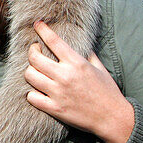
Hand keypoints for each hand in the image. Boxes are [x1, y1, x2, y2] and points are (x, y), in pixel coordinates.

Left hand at [24, 21, 134, 142]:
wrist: (113, 118)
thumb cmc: (108, 92)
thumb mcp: (100, 68)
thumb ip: (87, 55)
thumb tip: (79, 44)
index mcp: (77, 63)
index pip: (54, 41)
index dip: (43, 30)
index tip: (37, 24)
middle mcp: (65, 76)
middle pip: (35, 58)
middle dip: (32, 51)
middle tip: (35, 51)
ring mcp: (58, 93)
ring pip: (30, 76)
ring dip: (30, 71)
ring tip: (36, 71)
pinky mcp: (54, 108)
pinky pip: (31, 97)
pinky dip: (32, 93)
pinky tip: (37, 91)